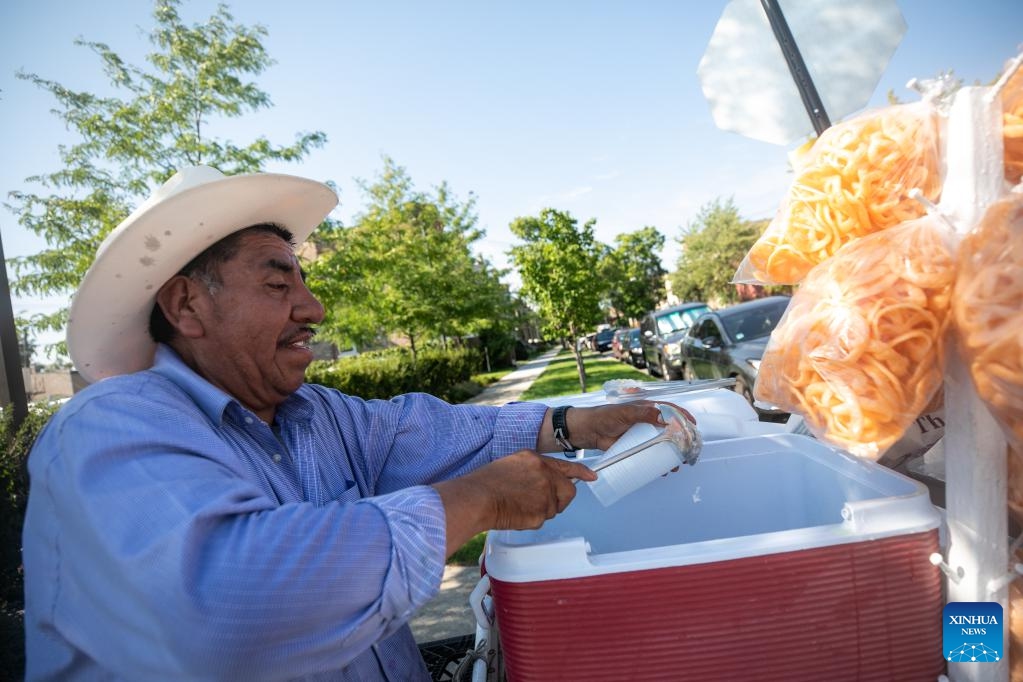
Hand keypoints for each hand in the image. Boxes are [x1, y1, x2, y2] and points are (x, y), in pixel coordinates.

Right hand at [432, 450, 596, 555]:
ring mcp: (545, 495)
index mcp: (536, 460)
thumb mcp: (512, 464)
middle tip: (541, 503)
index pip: (566, 467)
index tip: (591, 476)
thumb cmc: (486, 483)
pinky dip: (531, 520)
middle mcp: (545, 475)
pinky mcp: (541, 514)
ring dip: (541, 510)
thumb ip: (532, 470)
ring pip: (553, 508)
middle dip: (559, 500)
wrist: (477, 498)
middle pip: (567, 492)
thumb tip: (543, 481)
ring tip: (518, 505)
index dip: (581, 473)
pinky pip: (542, 520)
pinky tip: (516, 513)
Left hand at [543, 401, 695, 451]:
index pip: (669, 410)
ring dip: (671, 455)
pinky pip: (650, 455)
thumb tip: (664, 417)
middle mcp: (647, 422)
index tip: (693, 425)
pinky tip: (663, 470)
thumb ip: (643, 413)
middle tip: (688, 451)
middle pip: (669, 430)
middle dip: (680, 441)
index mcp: (646, 409)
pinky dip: (658, 463)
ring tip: (677, 465)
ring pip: (662, 445)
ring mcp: (641, 436)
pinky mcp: (634, 448)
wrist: (587, 431)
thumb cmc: (605, 417)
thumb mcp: (625, 412)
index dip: (682, 417)